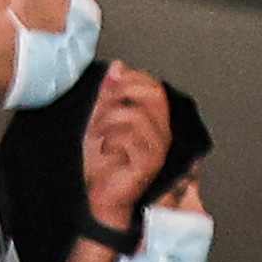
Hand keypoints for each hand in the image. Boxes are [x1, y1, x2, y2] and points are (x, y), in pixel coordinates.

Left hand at [78, 63, 173, 230]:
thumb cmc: (102, 163)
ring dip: (110, 120)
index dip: (132, 78)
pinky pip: (132, 138)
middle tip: (102, 108)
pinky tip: (106, 148)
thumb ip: (109, 94)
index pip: (154, 86)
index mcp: (154, 121)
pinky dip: (112, 139)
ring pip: (138, 115)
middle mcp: (162, 132)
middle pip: (153, 94)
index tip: (111, 82)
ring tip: (99, 134)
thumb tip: (118, 66)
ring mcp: (158, 148)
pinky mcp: (149, 163)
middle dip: (122, 93)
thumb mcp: (100, 121)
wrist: (99, 196)